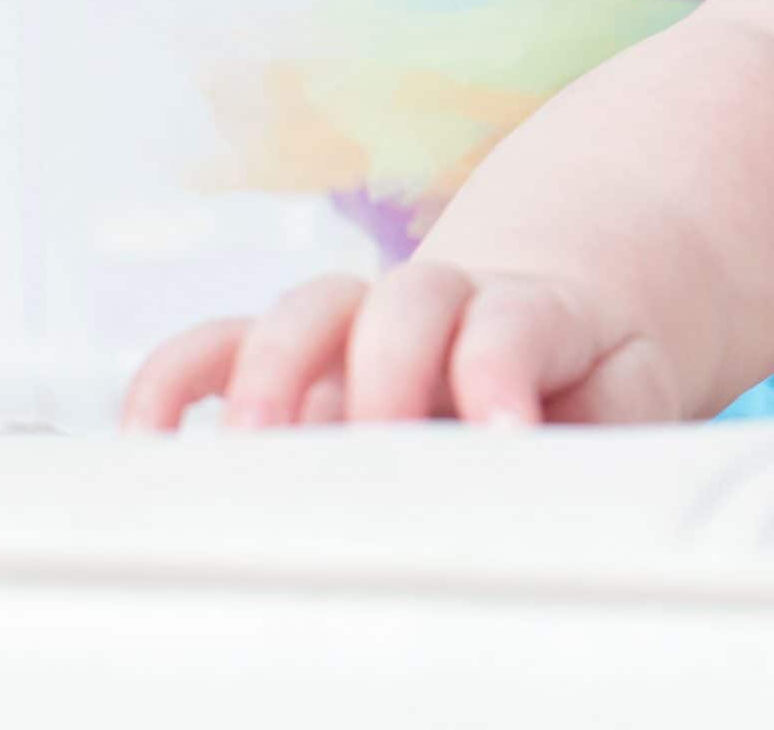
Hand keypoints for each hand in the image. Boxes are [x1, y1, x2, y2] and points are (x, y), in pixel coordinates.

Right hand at [118, 263, 681, 431]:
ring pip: (309, 310)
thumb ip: (602, 423)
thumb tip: (560, 470)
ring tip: (251, 444)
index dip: (498, 369)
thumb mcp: (626, 401)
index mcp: (535, 315)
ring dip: (272, 370)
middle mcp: (441, 308)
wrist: (569, 329)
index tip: (503, 432)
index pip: (511, 323)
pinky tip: (148, 438)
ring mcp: (361, 327)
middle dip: (386, 371)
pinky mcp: (295, 358)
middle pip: (406, 303)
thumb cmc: (593, 383)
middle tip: (382, 442)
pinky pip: (220, 346)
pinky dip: (176, 379)